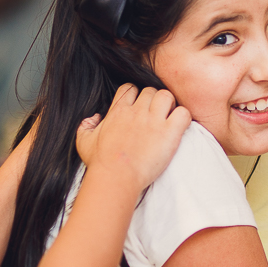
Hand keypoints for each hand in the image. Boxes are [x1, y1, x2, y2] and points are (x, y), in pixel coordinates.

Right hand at [75, 84, 191, 192]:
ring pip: (167, 96)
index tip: (138, 108)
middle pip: (150, 90)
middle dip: (154, 101)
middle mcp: (136, 111)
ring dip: (169, 105)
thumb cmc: (100, 163)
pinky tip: (178, 128)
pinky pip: (183, 113)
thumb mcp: (84, 141)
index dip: (135, 95)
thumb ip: (86, 125)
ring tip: (168, 119)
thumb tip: (95, 117)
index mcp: (118, 111)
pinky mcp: (169, 132)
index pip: (130, 88)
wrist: (115, 178)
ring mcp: (153, 120)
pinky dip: (183, 118)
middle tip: (156, 116)